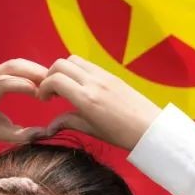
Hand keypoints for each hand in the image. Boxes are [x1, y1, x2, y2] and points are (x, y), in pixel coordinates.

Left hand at [0, 59, 47, 150]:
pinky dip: (28, 70)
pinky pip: (12, 67)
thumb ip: (22, 135)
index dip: (26, 86)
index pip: (5, 83)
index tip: (43, 97)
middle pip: (12, 67)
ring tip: (50, 82)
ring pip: (14, 64)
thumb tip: (47, 132)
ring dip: (34, 69)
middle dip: (35, 72)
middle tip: (53, 83)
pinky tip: (41, 80)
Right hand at [39, 55, 161, 150]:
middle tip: (52, 92)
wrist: (151, 128)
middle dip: (50, 75)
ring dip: (64, 70)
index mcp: (87, 98)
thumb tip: (50, 125)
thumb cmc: (122, 134)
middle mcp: (94, 82)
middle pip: (61, 64)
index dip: (43, 87)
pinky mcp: (112, 75)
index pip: (54, 79)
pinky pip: (89, 64)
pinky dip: (78, 70)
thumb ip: (69, 122)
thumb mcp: (92, 130)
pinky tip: (81, 86)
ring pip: (74, 60)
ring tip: (66, 87)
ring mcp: (104, 76)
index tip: (44, 99)